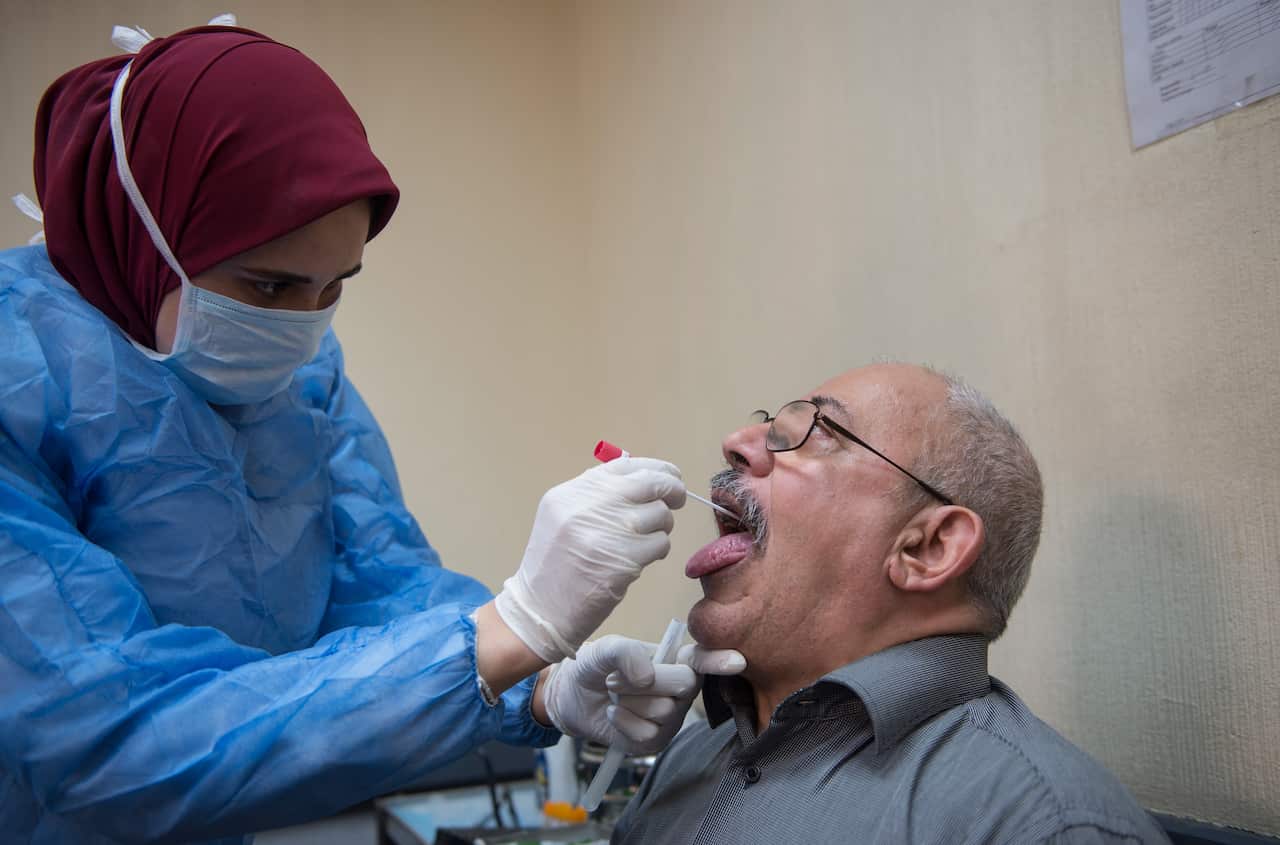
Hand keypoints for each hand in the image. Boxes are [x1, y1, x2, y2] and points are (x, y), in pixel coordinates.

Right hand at [495, 458, 685, 662]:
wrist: (540, 610)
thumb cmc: (554, 565)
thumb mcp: (562, 517)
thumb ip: (597, 496)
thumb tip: (645, 481)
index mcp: (572, 492)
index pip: (625, 465)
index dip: (656, 468)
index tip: (670, 476)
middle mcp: (589, 506)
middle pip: (650, 484)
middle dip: (673, 490)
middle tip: (678, 499)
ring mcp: (608, 532)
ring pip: (660, 515)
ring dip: (661, 527)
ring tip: (644, 540)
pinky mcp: (624, 560)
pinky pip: (660, 544)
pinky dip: (658, 550)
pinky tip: (641, 559)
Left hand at [539, 636, 745, 753]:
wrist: (572, 696)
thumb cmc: (596, 666)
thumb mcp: (605, 649)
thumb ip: (626, 652)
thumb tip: (648, 676)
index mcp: (676, 660)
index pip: (703, 660)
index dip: (718, 660)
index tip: (736, 661)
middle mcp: (680, 689)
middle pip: (684, 684)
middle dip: (647, 681)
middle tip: (615, 679)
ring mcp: (670, 717)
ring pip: (662, 711)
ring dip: (628, 702)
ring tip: (614, 695)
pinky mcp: (655, 741)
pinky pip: (647, 734)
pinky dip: (622, 722)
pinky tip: (613, 714)